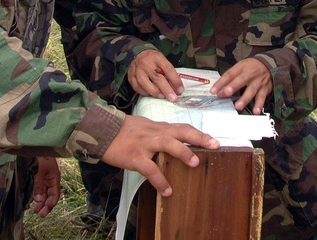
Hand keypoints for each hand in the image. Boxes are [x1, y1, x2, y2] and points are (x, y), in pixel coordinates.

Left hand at [30, 157, 60, 217]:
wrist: (35, 145)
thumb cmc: (40, 156)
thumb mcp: (39, 171)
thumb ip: (38, 185)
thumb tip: (38, 200)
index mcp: (54, 177)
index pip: (55, 194)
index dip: (51, 203)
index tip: (45, 211)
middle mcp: (51, 179)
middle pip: (50, 195)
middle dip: (45, 205)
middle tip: (40, 214)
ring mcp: (44, 178)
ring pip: (44, 193)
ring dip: (40, 201)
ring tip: (34, 210)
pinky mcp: (38, 176)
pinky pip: (39, 188)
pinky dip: (37, 195)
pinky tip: (33, 201)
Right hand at [101, 115, 219, 196]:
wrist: (101, 130)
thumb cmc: (124, 130)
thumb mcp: (144, 126)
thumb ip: (159, 131)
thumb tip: (174, 137)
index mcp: (158, 127)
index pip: (182, 127)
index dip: (199, 133)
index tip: (214, 140)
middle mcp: (154, 132)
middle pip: (180, 131)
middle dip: (199, 137)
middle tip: (215, 145)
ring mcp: (145, 144)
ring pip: (167, 144)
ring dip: (182, 152)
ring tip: (195, 163)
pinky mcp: (134, 156)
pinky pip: (149, 168)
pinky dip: (159, 179)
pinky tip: (167, 190)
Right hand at [129, 50, 182, 101]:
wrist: (137, 54)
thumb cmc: (153, 59)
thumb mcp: (162, 60)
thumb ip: (168, 72)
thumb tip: (176, 88)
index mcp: (157, 57)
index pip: (168, 69)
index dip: (175, 80)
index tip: (180, 89)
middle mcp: (146, 63)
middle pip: (157, 78)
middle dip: (167, 90)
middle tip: (173, 98)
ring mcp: (136, 70)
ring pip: (145, 84)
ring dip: (155, 93)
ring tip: (162, 97)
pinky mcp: (130, 77)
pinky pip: (137, 88)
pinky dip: (145, 93)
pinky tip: (151, 94)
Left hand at [211, 59, 271, 113]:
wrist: (269, 64)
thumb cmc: (250, 67)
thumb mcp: (240, 67)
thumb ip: (230, 77)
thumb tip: (218, 89)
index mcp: (241, 68)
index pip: (229, 74)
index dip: (221, 82)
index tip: (213, 91)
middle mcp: (250, 74)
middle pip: (241, 80)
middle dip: (233, 87)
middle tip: (226, 93)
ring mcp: (258, 82)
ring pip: (252, 90)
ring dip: (245, 99)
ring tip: (238, 106)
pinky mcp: (265, 89)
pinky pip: (262, 97)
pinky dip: (259, 105)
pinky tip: (256, 111)